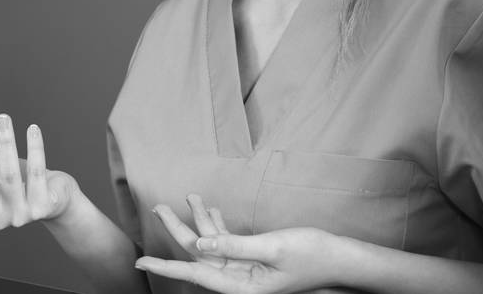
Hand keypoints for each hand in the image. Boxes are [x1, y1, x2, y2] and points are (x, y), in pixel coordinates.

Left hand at [135, 194, 341, 293]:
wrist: (341, 258)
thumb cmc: (312, 254)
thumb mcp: (273, 248)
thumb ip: (235, 246)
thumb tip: (201, 245)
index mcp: (242, 287)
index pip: (196, 274)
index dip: (167, 266)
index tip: (141, 261)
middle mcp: (240, 280)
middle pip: (200, 255)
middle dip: (178, 231)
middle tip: (159, 208)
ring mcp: (246, 269)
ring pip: (212, 244)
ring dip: (199, 220)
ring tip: (183, 197)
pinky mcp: (254, 257)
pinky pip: (228, 240)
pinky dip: (216, 223)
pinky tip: (205, 207)